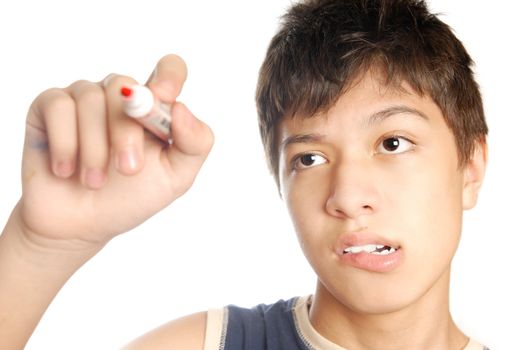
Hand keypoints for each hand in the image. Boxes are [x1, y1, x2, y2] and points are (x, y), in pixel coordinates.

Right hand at [17, 54, 213, 249]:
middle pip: (125, 87)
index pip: (170, 69)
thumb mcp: (175, 178)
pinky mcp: (50, 106)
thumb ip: (195, 144)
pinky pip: (59, 105)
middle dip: (126, 133)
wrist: (80, 225)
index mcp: (153, 109)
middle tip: (128, 169)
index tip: (163, 97)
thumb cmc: (130, 198)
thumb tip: (182, 107)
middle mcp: (119, 97)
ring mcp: (84, 98)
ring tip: (94, 181)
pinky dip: (65, 143)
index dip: (169, 75)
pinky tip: (66, 170)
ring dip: (95, 148)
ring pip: (91, 98)